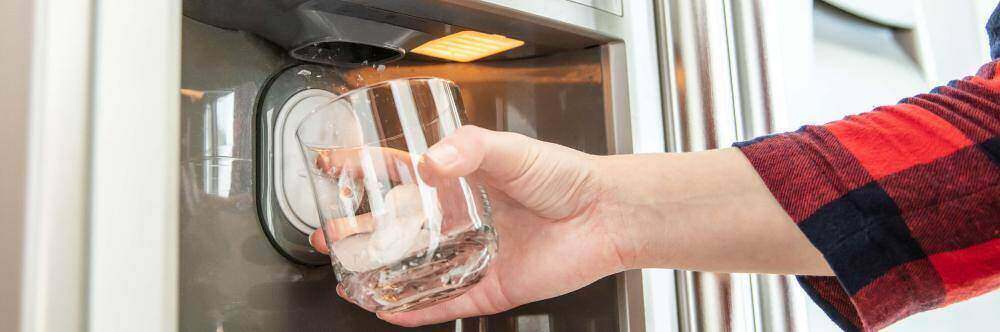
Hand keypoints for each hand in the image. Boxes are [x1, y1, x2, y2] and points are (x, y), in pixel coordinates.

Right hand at [309, 125, 630, 326]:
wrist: (605, 214)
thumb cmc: (565, 177)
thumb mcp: (512, 150)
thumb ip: (471, 149)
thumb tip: (432, 160)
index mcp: (461, 182)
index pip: (402, 175)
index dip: (365, 171)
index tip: (334, 167)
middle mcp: (461, 220)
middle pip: (398, 230)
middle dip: (360, 234)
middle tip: (330, 235)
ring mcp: (473, 255)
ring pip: (416, 271)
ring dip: (380, 275)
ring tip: (347, 276)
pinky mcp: (490, 286)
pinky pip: (447, 303)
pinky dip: (417, 311)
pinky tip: (389, 311)